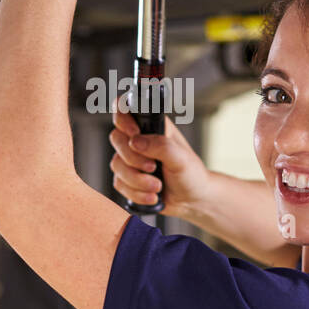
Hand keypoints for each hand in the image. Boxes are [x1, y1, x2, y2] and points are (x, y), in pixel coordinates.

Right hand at [109, 99, 210, 216]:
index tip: (134, 133)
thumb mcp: (181, 158)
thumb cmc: (191, 174)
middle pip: (116, 138)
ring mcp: (131, 159)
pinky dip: (136, 193)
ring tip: (157, 186)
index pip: (126, 108)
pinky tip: (152, 195)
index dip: (123, 118)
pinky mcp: (127, 178)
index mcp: (153, 126)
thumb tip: (135, 142)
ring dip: (137, 180)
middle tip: (153, 167)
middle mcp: (139, 139)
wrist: (192, 200)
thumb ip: (160, 146)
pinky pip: (119, 184)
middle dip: (133, 158)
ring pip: (116, 165)